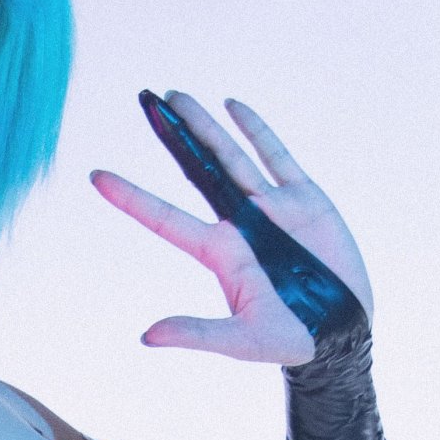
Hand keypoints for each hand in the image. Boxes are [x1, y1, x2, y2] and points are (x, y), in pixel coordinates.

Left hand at [91, 91, 371, 364]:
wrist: (344, 331)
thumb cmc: (290, 342)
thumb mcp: (241, 340)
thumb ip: (196, 333)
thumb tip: (147, 337)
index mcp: (219, 252)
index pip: (164, 219)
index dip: (131, 198)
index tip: (95, 177)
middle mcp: (239, 223)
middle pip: (195, 171)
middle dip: (170, 137)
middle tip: (144, 103)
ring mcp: (271, 207)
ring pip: (230, 155)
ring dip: (203, 125)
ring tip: (175, 96)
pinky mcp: (305, 198)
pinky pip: (276, 156)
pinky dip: (256, 130)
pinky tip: (232, 106)